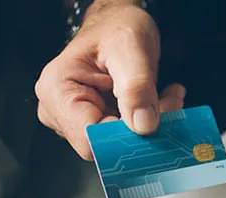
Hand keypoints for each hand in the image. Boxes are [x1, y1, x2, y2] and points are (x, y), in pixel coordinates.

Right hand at [35, 2, 186, 159]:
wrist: (117, 23)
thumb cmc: (115, 28)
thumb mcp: (130, 49)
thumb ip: (136, 86)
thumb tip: (143, 125)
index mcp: (57, 91)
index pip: (89, 137)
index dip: (124, 138)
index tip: (154, 122)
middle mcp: (60, 110)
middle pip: (103, 144)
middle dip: (142, 129)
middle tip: (168, 103)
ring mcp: (76, 119)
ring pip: (118, 143)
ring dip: (150, 124)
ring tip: (165, 97)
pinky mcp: (95, 123)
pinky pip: (125, 137)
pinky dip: (148, 122)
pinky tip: (159, 101)